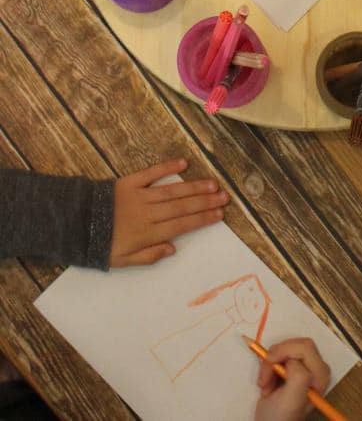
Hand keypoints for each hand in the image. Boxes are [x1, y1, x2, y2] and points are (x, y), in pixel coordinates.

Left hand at [110, 158, 228, 266]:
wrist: (75, 224)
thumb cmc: (100, 244)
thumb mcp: (122, 261)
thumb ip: (149, 255)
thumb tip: (173, 248)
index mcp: (148, 233)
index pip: (182, 225)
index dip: (202, 219)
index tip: (219, 214)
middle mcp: (148, 213)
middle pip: (182, 206)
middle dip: (206, 201)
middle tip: (224, 197)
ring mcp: (140, 195)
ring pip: (173, 190)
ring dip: (194, 187)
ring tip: (213, 184)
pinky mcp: (130, 182)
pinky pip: (151, 173)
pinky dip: (167, 167)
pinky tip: (183, 163)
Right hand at [254, 339, 330, 420]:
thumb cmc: (281, 418)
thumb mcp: (292, 398)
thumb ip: (298, 376)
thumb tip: (292, 361)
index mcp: (321, 374)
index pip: (304, 347)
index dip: (283, 352)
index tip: (269, 368)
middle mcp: (316, 368)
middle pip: (294, 344)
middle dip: (275, 358)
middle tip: (265, 379)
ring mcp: (305, 366)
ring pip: (284, 347)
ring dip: (270, 364)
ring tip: (266, 385)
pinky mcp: (294, 366)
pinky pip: (279, 353)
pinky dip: (268, 365)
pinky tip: (268, 382)